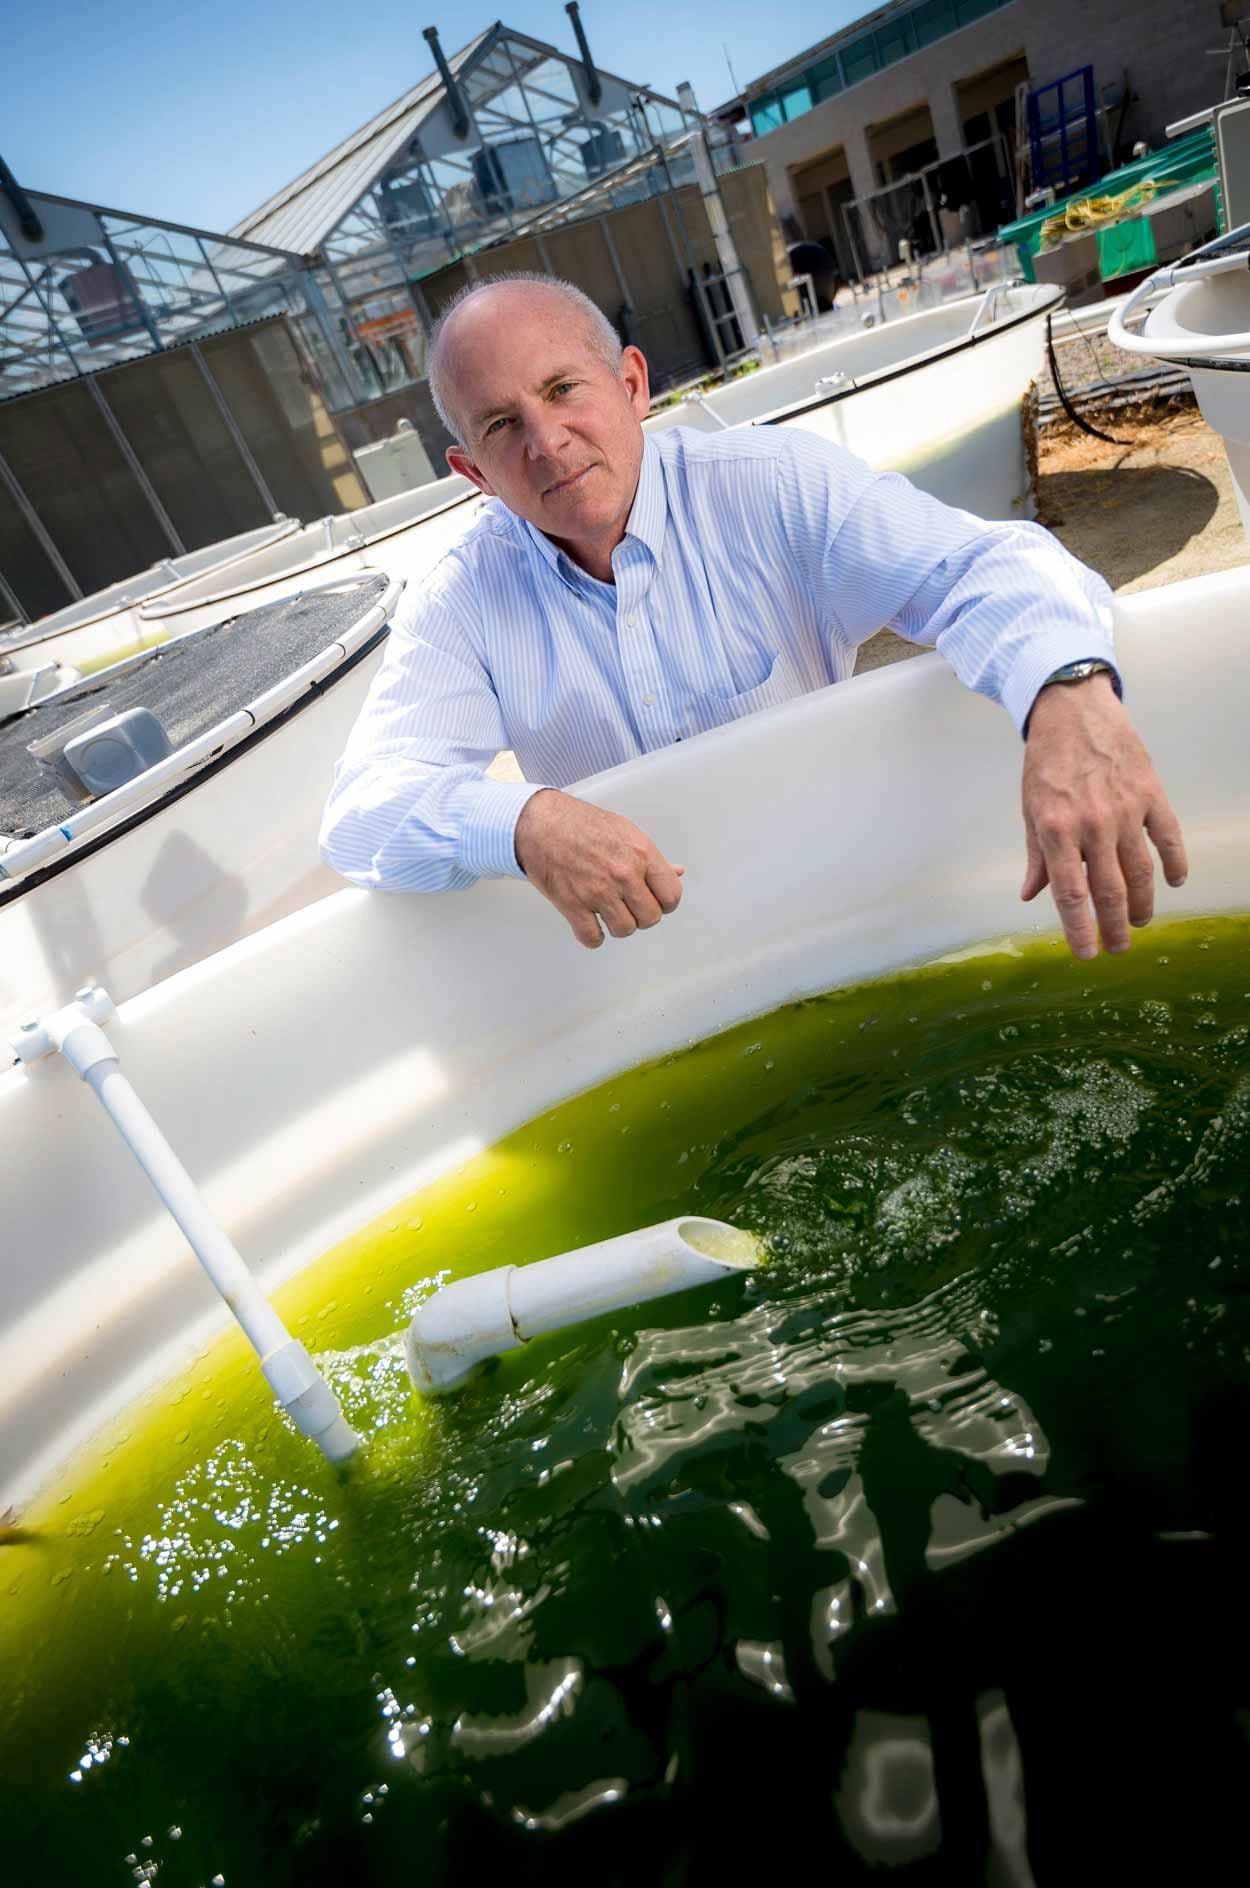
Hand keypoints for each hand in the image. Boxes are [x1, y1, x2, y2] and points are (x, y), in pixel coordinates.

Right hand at [514, 789, 683, 948]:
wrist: (541, 824)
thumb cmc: (581, 824)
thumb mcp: (626, 832)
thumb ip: (651, 859)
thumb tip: (677, 873)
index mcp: (641, 854)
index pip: (672, 896)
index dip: (665, 903)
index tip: (654, 901)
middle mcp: (624, 875)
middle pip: (650, 918)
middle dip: (641, 915)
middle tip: (628, 905)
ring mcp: (598, 892)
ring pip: (624, 930)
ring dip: (617, 925)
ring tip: (608, 911)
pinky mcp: (574, 905)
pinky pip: (593, 938)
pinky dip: (593, 936)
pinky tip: (590, 923)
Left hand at [1021, 674, 1186, 959]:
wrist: (1073, 710)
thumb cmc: (1046, 762)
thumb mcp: (1030, 809)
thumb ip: (1036, 856)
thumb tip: (1031, 895)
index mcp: (1055, 831)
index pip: (1070, 894)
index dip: (1079, 929)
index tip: (1086, 954)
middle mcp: (1092, 824)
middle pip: (1109, 890)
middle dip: (1115, 926)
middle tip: (1118, 947)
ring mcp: (1125, 809)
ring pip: (1141, 870)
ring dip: (1143, 902)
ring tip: (1139, 921)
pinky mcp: (1150, 793)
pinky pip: (1168, 836)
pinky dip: (1176, 862)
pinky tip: (1176, 881)